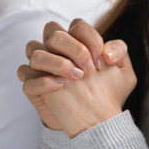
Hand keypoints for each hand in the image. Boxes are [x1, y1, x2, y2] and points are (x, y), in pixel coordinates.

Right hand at [18, 19, 135, 134]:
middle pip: (52, 29)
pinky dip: (42, 80)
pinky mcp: (32, 87)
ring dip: (57, 62)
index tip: (103, 61)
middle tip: (89, 70)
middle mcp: (55, 50)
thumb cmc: (105, 93)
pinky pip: (25, 75)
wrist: (95, 122)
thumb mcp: (123, 74)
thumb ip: (120, 52)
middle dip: (74, 47)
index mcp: (75, 42)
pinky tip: (60, 87)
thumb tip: (106, 52)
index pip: (76, 25)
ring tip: (76, 78)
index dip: (90, 38)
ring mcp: (41, 67)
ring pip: (34, 49)